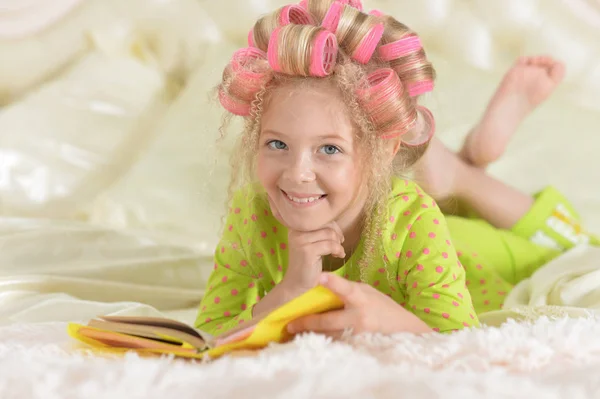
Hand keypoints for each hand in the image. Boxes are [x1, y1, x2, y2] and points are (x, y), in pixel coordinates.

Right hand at [268, 196, 344, 292]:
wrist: (296, 283)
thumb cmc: (307, 263)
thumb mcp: (311, 243)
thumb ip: (319, 231)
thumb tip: (336, 224)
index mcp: (296, 226)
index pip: (320, 218)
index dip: (333, 226)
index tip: (337, 237)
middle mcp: (296, 231)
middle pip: (326, 225)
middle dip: (337, 235)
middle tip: (339, 245)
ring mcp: (300, 240)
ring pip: (329, 234)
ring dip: (338, 244)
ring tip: (338, 252)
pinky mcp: (307, 251)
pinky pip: (330, 245)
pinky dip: (338, 250)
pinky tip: (338, 256)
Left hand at [286, 273, 432, 336]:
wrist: (403, 328)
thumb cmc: (382, 305)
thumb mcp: (366, 292)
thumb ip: (347, 291)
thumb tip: (324, 288)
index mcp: (361, 298)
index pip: (346, 288)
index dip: (333, 283)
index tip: (320, 277)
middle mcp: (359, 316)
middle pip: (329, 321)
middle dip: (308, 323)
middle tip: (290, 325)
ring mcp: (359, 333)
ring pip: (330, 336)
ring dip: (312, 335)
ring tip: (295, 334)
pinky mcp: (360, 345)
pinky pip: (337, 344)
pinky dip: (325, 342)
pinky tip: (312, 342)